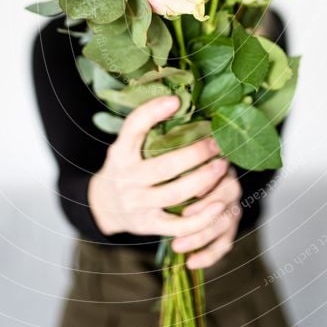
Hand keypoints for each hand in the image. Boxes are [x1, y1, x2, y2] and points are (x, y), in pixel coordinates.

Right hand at [88, 95, 228, 238]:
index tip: (175, 101)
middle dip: (195, 153)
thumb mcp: (126, 145)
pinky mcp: (149, 224)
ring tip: (222, 165)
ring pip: (175, 194)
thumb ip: (145, 129)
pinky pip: (179, 225)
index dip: (151, 113)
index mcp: (120, 153)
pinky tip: (219, 204)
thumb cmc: (125, 168)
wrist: (103, 205)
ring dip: (204, 179)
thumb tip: (181, 101)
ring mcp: (138, 204)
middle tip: (217, 142)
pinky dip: (201, 218)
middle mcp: (127, 178)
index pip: (132, 129)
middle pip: (164, 166)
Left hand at [171, 165, 241, 268]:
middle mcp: (229, 185)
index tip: (194, 192)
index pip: (222, 171)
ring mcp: (231, 208)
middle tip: (182, 218)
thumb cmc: (169, 173)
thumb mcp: (170, 160)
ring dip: (201, 236)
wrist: (165, 190)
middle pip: (228, 197)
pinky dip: (209, 255)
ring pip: (226, 223)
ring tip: (177, 245)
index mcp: (219, 164)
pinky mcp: (228, 229)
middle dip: (204, 210)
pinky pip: (224, 244)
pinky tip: (191, 262)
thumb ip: (175, 164)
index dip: (209, 183)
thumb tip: (170, 161)